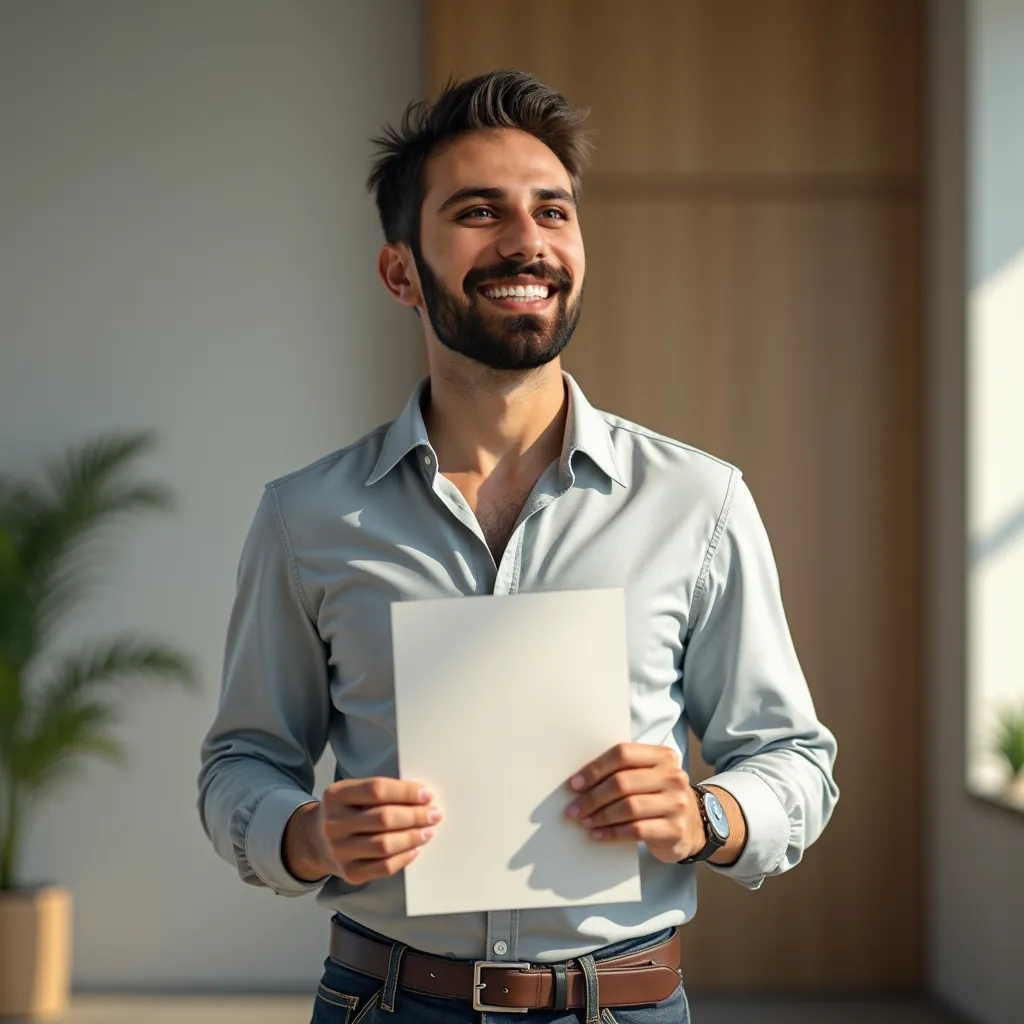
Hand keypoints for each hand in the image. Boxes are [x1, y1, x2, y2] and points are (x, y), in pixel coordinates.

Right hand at [315, 777, 442, 884]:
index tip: (427, 794)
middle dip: (415, 815)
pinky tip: (416, 848)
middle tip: (434, 814)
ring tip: (429, 831)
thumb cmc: (347, 811)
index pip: (377, 789)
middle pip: (383, 818)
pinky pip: (384, 867)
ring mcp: (339, 850)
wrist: (316, 840)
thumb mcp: (353, 793)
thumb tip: (423, 798)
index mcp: (335, 795)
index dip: (406, 792)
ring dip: (413, 837)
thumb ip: (382, 792)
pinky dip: (404, 857)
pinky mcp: (349, 873)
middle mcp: (333, 823)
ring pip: (385, 845)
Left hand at [564, 743, 705, 863]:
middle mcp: (673, 776)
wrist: (694, 826)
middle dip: (592, 797)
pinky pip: (637, 830)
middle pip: (622, 782)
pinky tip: (598, 835)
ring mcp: (677, 803)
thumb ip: (623, 771)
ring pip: (628, 807)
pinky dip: (612, 833)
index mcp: (662, 756)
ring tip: (584, 822)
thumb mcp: (648, 776)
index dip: (595, 769)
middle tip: (573, 809)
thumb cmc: (659, 796)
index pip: (623, 754)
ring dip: (600, 816)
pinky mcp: (675, 829)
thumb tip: (579, 781)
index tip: (574, 784)